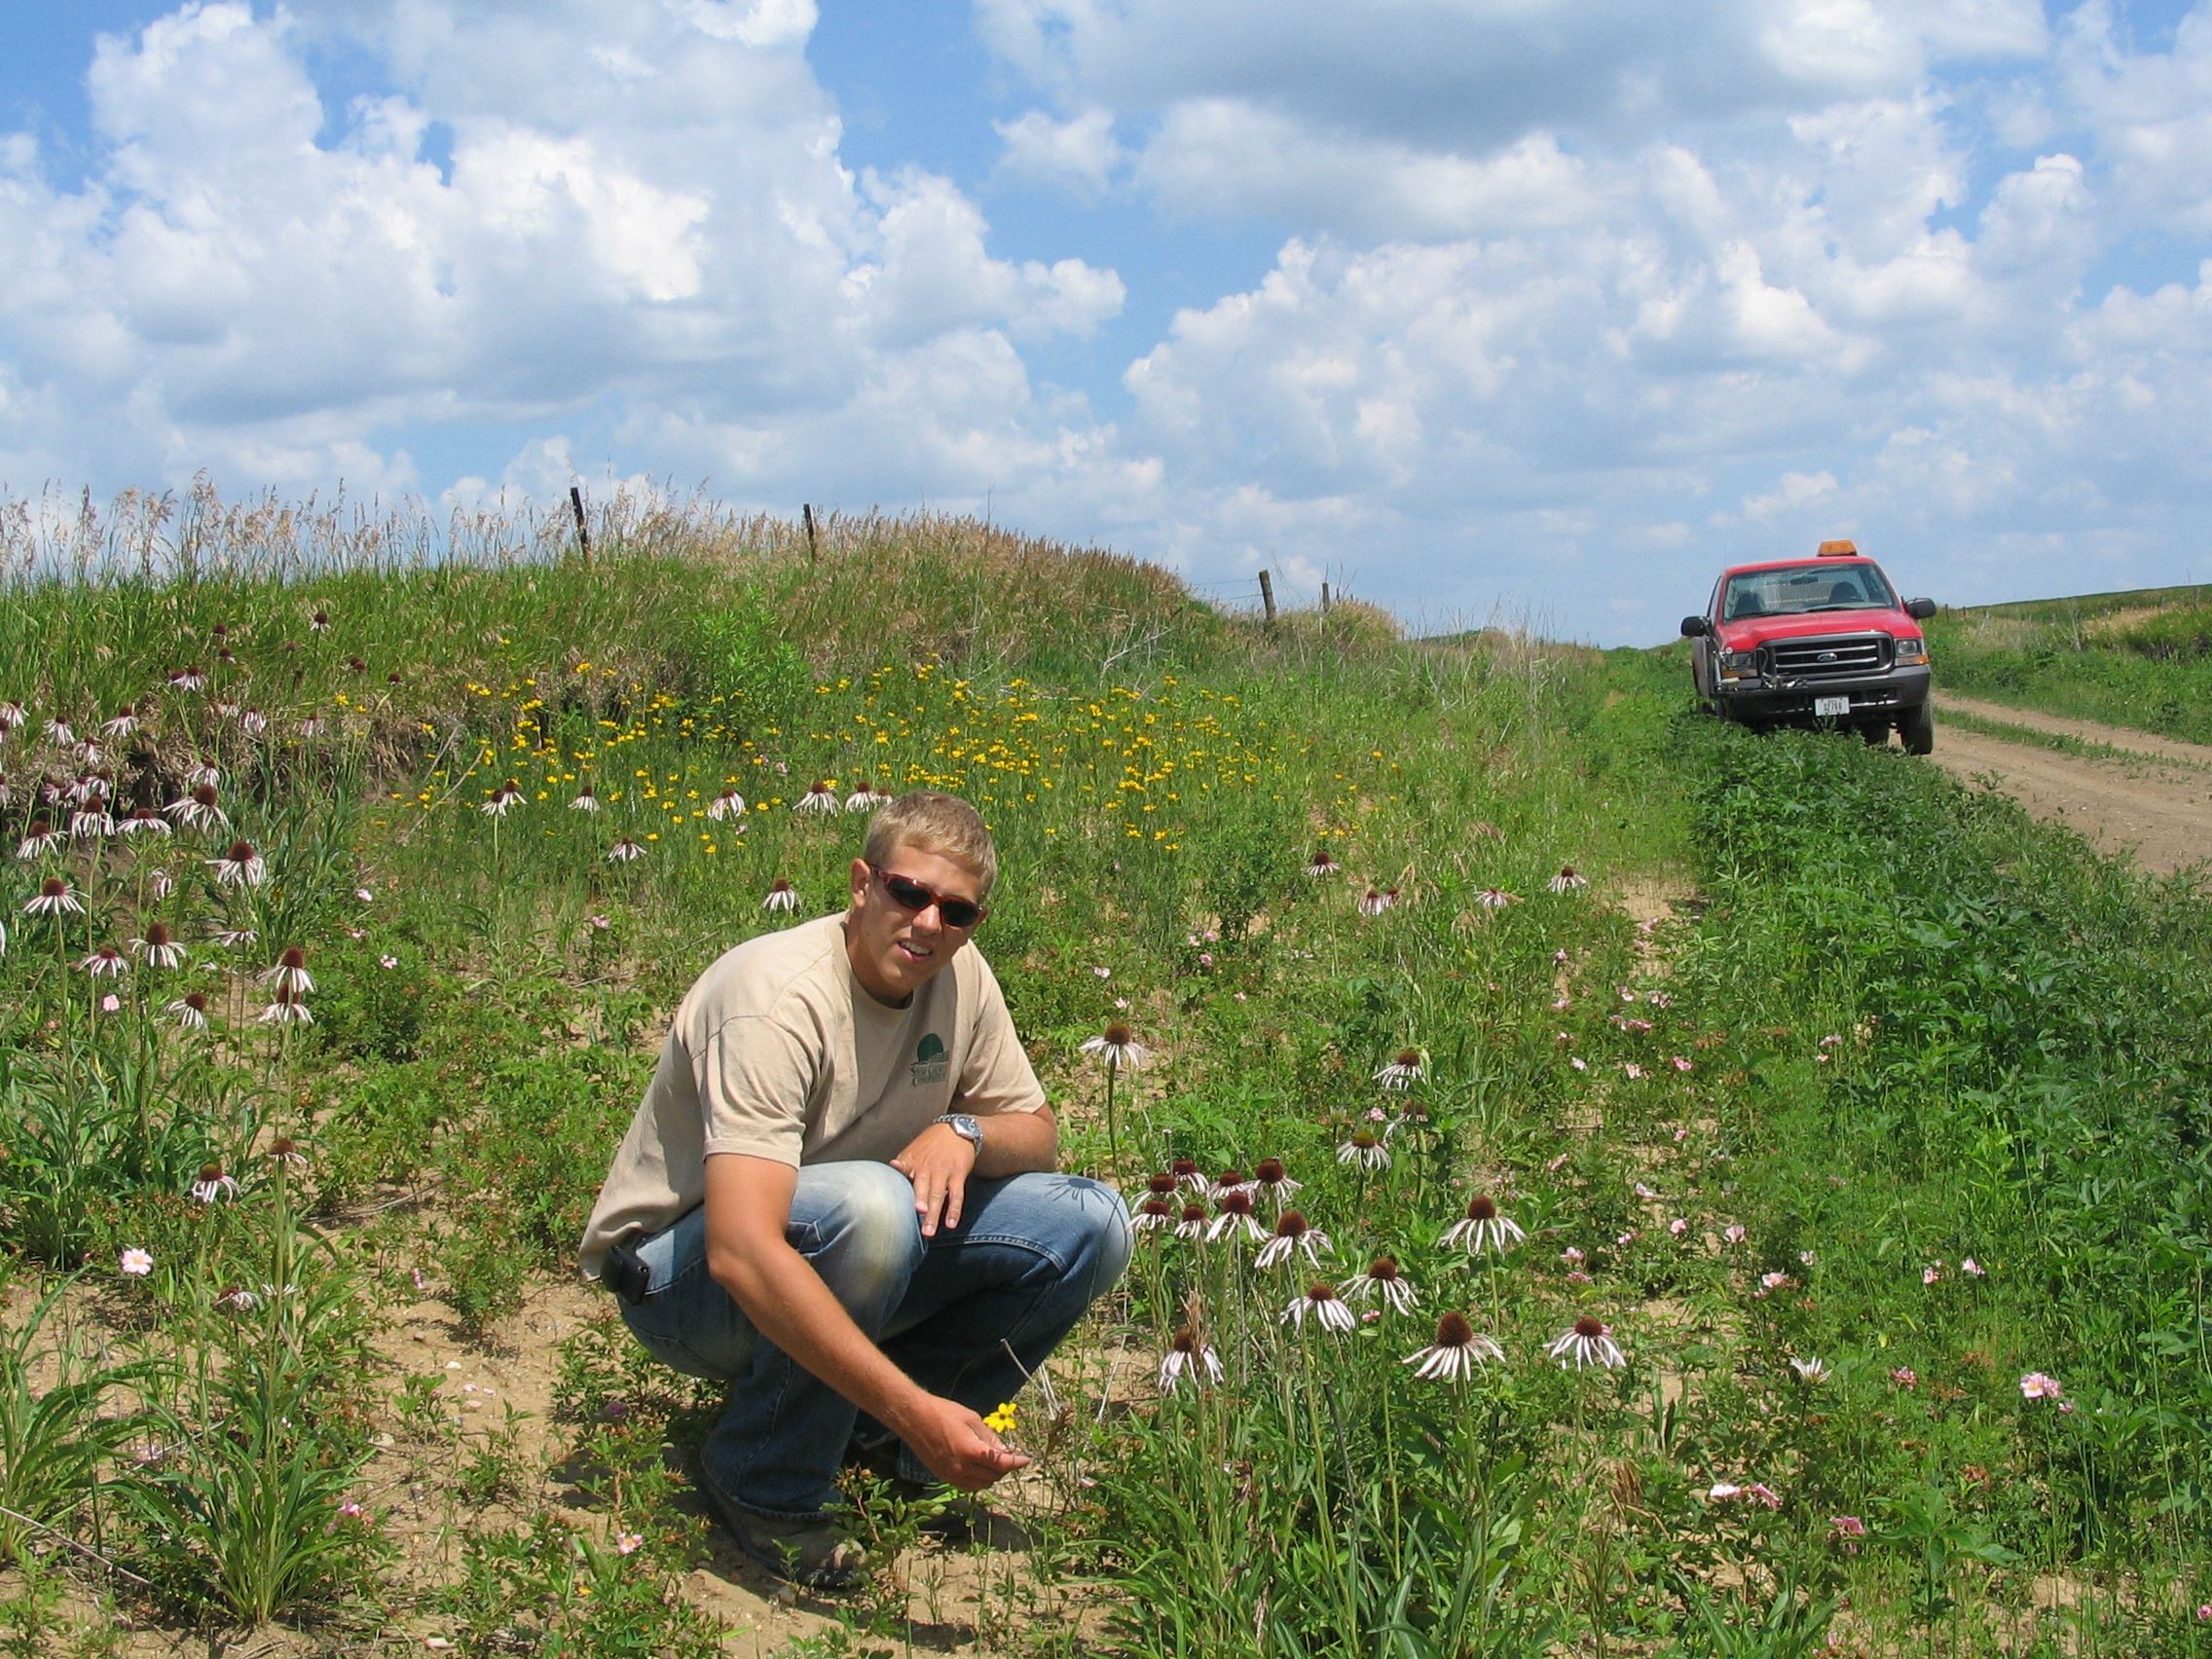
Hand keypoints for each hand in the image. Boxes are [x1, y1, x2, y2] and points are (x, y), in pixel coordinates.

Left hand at [888, 1122, 977, 1237]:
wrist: (958, 1130)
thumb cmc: (931, 1144)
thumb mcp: (913, 1150)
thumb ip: (901, 1166)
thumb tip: (886, 1176)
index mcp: (912, 1161)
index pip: (903, 1170)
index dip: (899, 1175)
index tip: (893, 1189)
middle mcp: (927, 1167)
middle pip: (921, 1188)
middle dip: (918, 1202)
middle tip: (915, 1216)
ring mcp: (943, 1172)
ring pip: (938, 1196)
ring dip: (934, 1214)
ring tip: (929, 1231)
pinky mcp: (958, 1175)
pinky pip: (957, 1195)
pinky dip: (954, 1210)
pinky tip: (951, 1223)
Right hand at [897, 1394, 1029, 1490]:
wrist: (914, 1419)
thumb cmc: (944, 1413)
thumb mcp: (971, 1419)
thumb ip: (989, 1438)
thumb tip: (1005, 1450)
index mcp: (971, 1451)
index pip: (1001, 1464)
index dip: (1016, 1462)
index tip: (1026, 1459)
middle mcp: (962, 1468)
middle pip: (993, 1476)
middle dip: (1005, 1468)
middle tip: (1009, 1455)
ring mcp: (951, 1475)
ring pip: (981, 1484)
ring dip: (992, 1476)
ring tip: (994, 1461)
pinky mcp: (943, 1477)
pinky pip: (968, 1486)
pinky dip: (978, 1481)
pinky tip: (978, 1468)